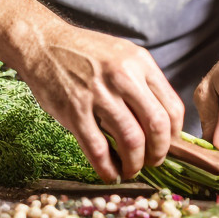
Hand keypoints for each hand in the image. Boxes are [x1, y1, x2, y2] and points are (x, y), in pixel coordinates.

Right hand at [19, 22, 184, 183]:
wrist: (44, 44)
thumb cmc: (85, 52)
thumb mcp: (122, 55)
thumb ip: (142, 81)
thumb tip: (162, 121)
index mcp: (140, 62)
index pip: (172, 106)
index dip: (174, 134)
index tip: (168, 144)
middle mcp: (123, 76)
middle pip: (157, 125)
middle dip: (159, 152)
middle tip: (153, 162)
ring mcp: (98, 94)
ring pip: (131, 140)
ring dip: (134, 164)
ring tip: (130, 169)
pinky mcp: (74, 111)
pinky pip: (98, 149)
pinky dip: (107, 168)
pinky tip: (109, 173)